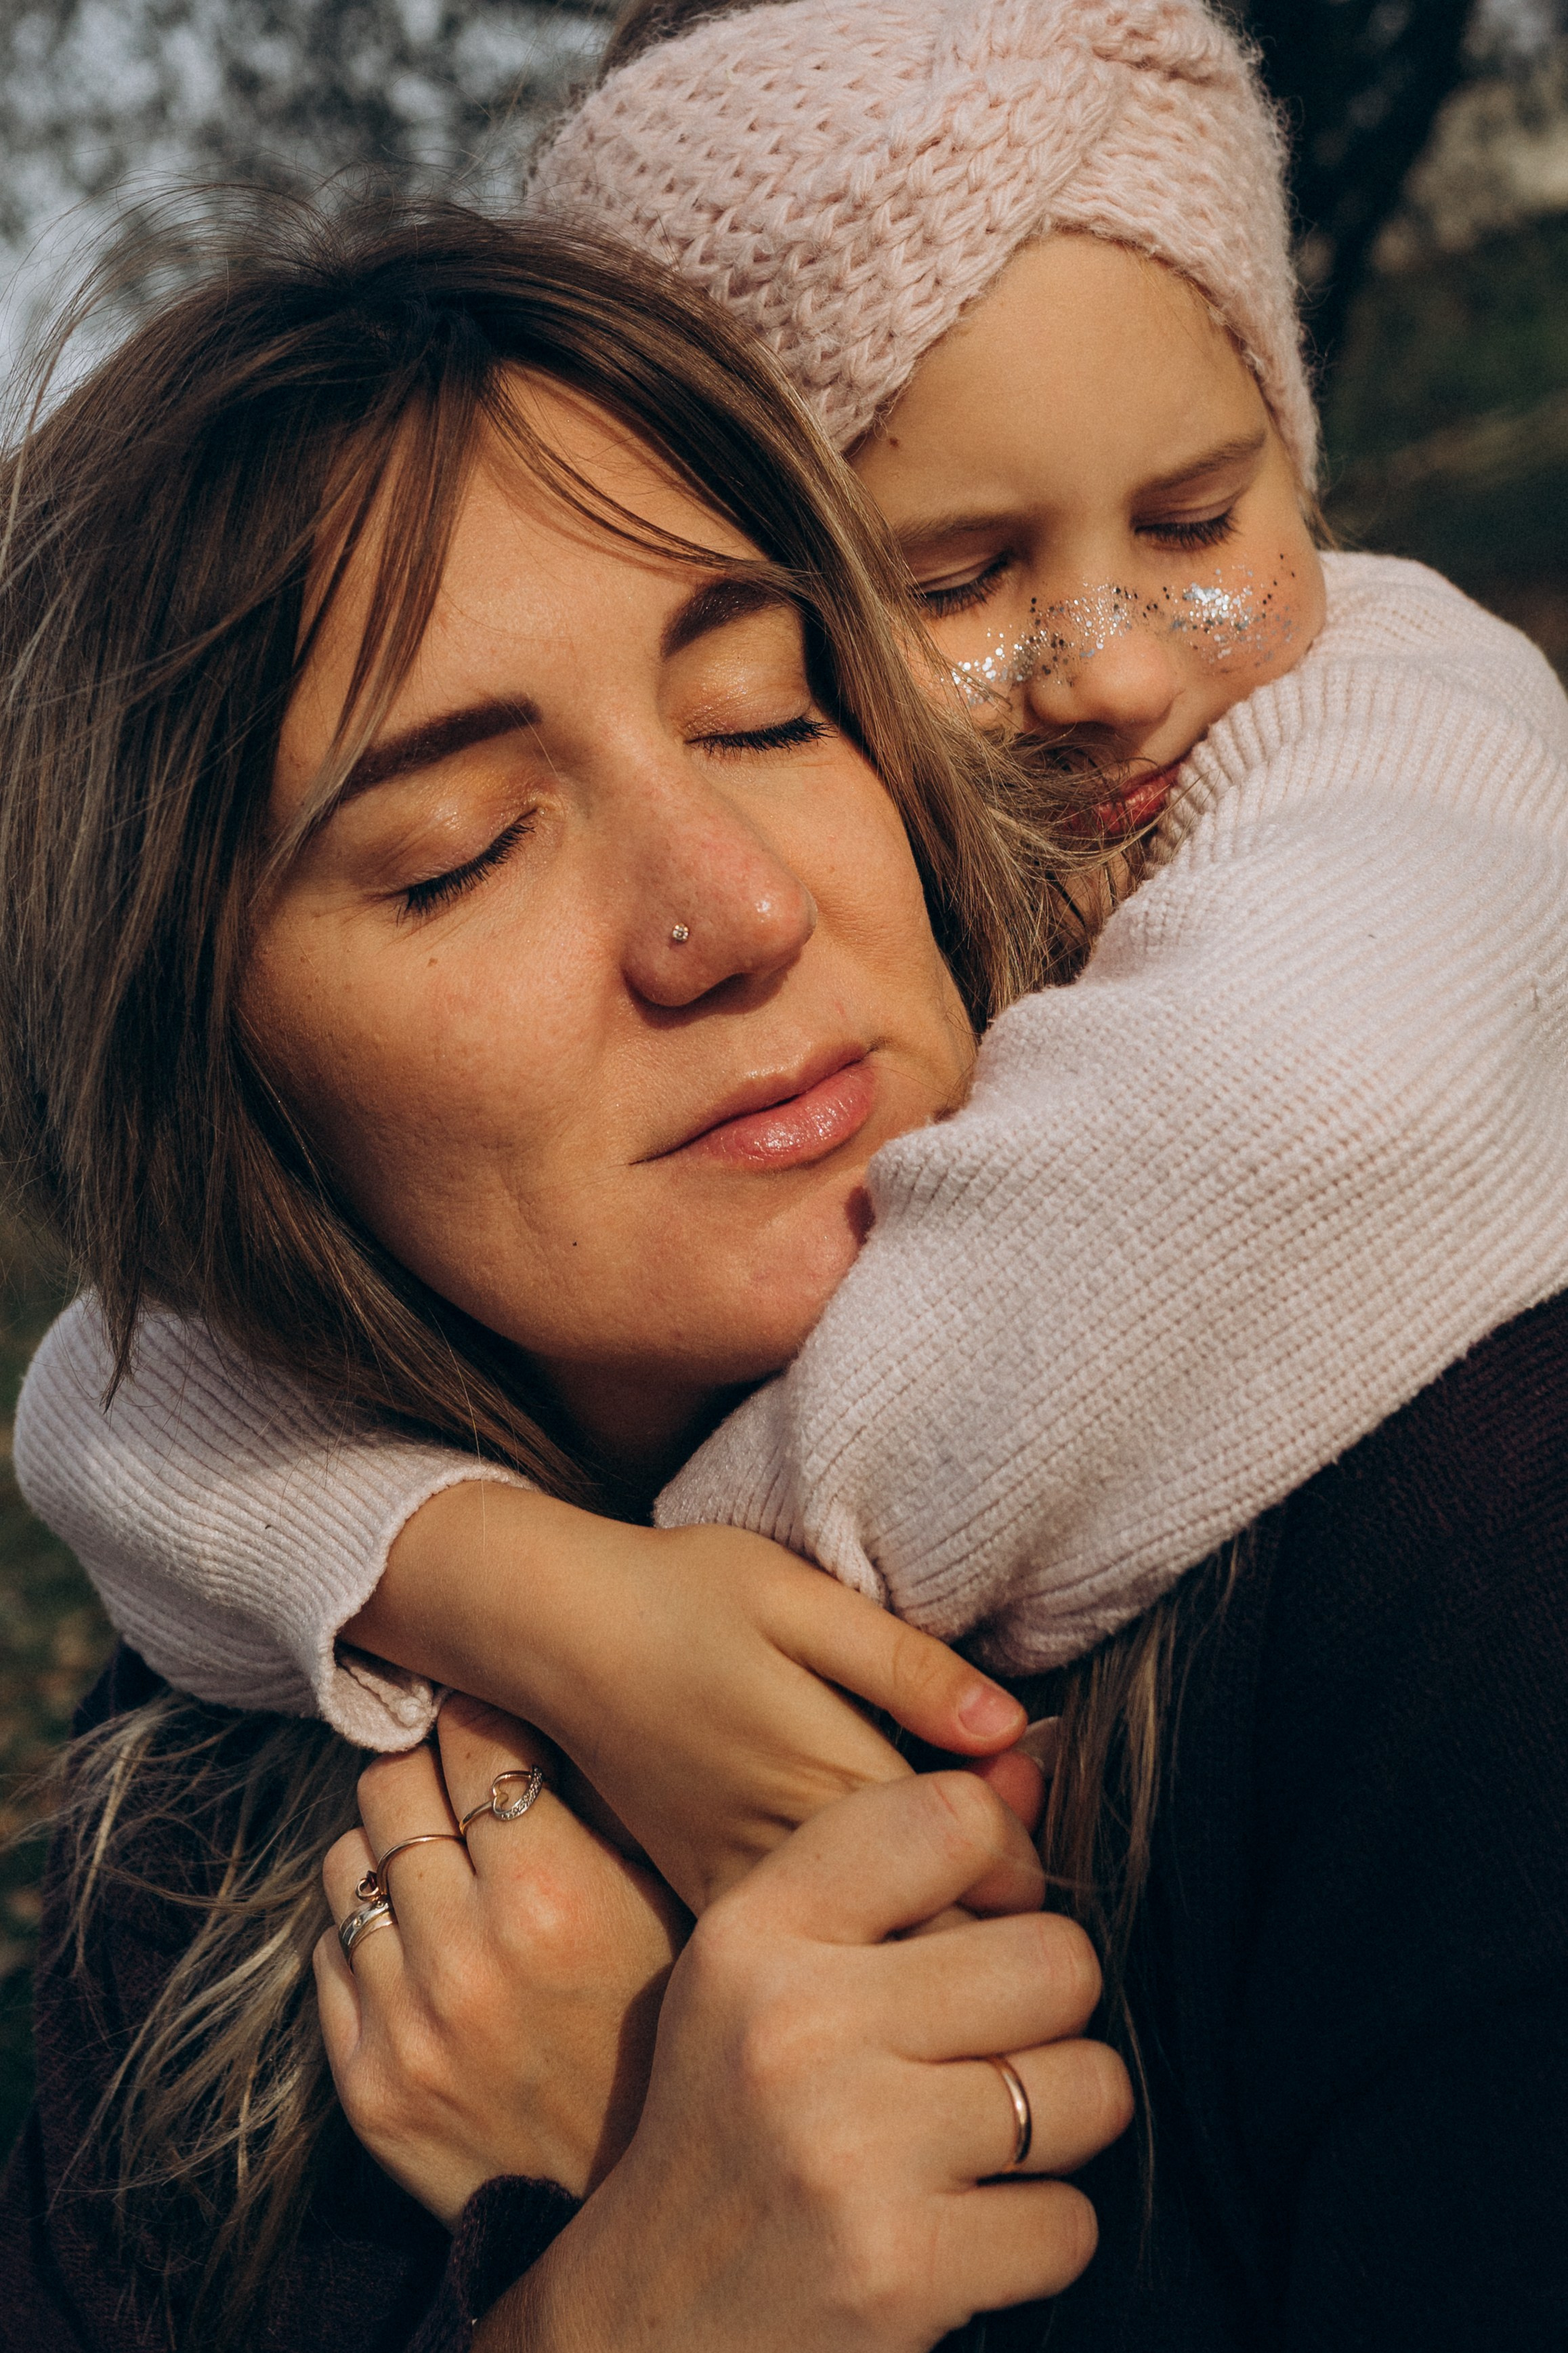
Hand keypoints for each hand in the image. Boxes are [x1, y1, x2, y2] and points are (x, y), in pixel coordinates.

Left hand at [315, 1694, 686, 2223]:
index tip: (488, 1714)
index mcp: (553, 1897)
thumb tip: (556, 1706)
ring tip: (436, 1868)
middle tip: (454, 1779)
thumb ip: (613, 1809)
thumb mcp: (673, 1909)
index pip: (474, 1739)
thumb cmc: (669, 2036)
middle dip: (422, 1765)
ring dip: (386, 1850)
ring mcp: (402, 2022)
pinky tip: (419, 1947)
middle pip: (389, 1785)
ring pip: (343, 1861)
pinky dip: (366, 1934)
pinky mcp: (363, 2083)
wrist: (630, 2208)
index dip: (480, 1712)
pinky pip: (327, 1954)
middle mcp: (465, 1954)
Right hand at [357, 1484, 1029, 1911]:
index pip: (977, 1859)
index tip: (1029, 1797)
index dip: (1026, 1844)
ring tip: (953, 1883)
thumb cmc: (682, 1590)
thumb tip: (1011, 1725)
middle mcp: (792, 1848)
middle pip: (935, 1925)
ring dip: (927, 1935)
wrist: (547, 1631)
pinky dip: (852, 1947)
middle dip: (990, 1905)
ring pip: (870, 1957)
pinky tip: (871, 1908)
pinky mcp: (705, 1893)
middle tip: (1005, 1852)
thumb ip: (906, 1666)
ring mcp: (742, 1883)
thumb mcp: (798, 1593)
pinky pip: (801, 1957)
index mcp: (830, 1771)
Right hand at [486, 1774, 1133, 2352]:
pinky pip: (1070, 2220)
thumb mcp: (760, 1972)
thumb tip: (1038, 1762)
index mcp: (755, 1931)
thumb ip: (890, 1865)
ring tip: (984, 2137)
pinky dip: (1036, 2234)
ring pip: (1087, 2088)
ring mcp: (851, 2147)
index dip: (1002, 1869)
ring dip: (1059, 2124)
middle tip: (990, 2051)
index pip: (952, 1819)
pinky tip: (965, 2230)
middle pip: (1054, 1959)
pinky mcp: (903, 2266)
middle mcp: (797, 2024)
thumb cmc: (729, 2120)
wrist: (647, 2324)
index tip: (980, 1924)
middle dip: (1047, 2013)